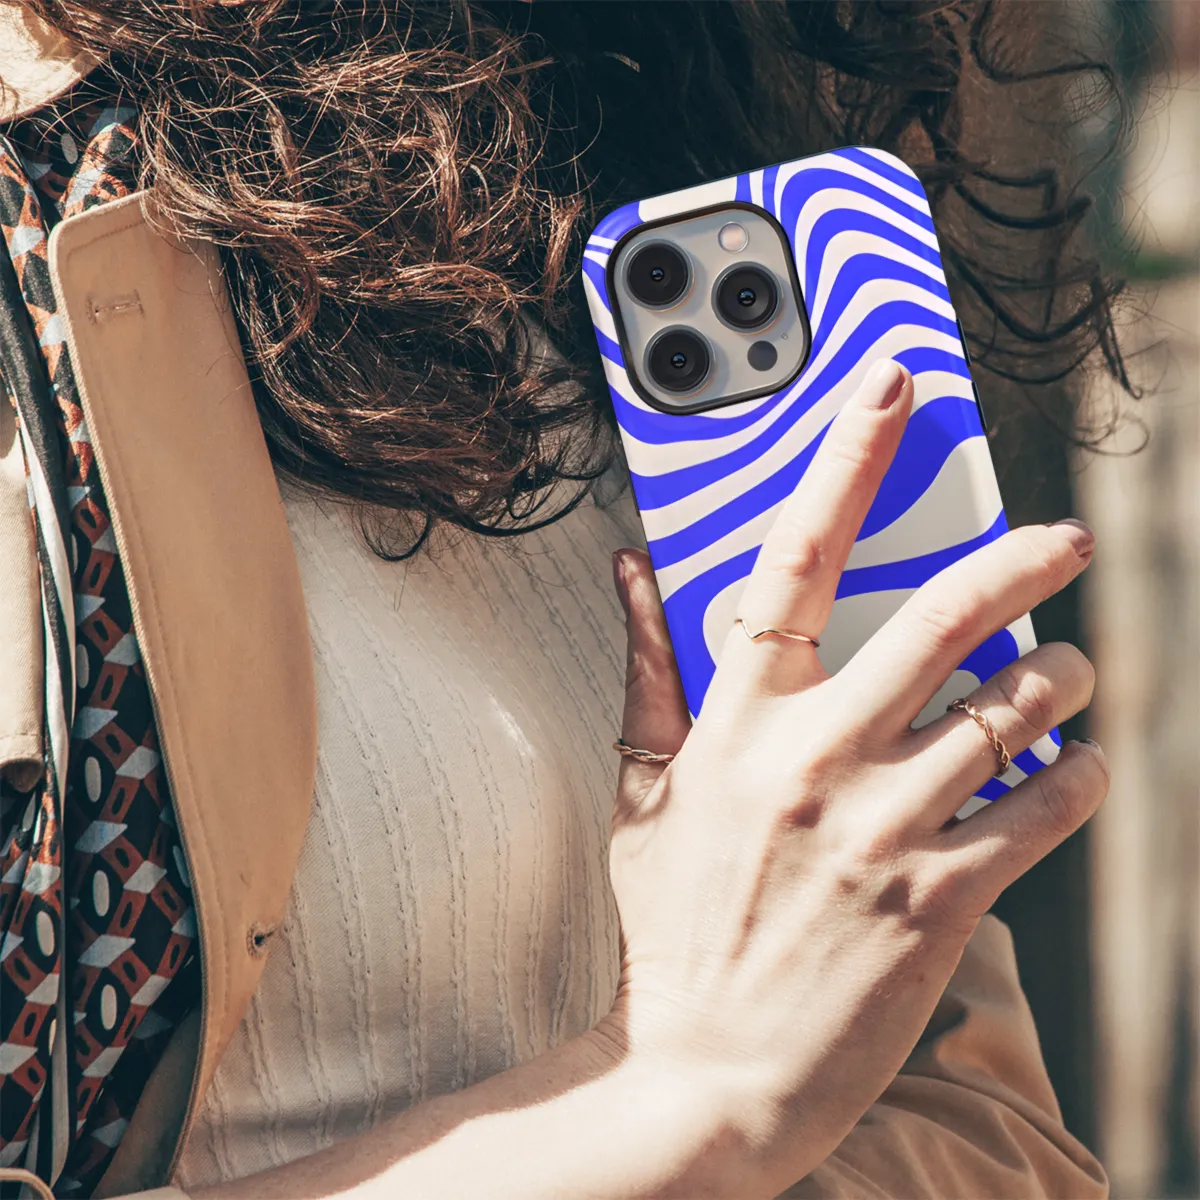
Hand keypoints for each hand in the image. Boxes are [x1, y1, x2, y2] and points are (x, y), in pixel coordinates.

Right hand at [604, 359, 1107, 1194]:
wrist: (707, 1070)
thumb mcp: (642, 793)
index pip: (792, 560)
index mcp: (737, 723)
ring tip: (1072, 675)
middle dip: (1020, 560)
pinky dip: (1077, 774)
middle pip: (940, 616)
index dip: (845, 462)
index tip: (890, 393)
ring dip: (1061, 679)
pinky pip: (1041, 807)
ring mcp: (882, 826)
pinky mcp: (940, 898)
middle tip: (1061, 539)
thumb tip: (630, 572)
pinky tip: (1075, 766)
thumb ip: (646, 673)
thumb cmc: (674, 925)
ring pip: (1011, 708)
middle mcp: (815, 758)